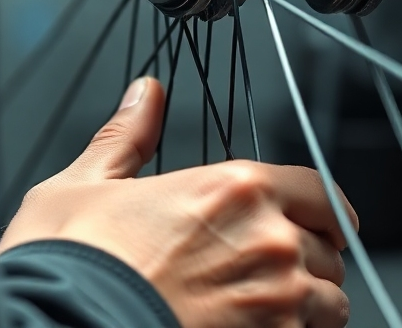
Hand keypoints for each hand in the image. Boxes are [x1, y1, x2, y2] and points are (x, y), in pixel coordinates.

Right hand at [0, 77, 355, 327]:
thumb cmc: (71, 265)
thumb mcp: (87, 183)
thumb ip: (128, 136)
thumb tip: (145, 95)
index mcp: (233, 189)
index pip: (318, 191)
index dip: (320, 206)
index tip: (317, 219)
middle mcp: (268, 244)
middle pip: (329, 250)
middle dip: (308, 256)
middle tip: (271, 266)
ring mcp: (275, 307)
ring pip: (329, 305)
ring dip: (308, 303)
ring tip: (269, 305)